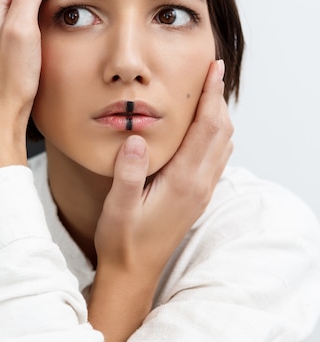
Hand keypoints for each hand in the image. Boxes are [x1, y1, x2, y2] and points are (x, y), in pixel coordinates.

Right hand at [89, 60, 232, 341]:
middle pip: (221, 132)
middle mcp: (199, 184)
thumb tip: (136, 138)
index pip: (206, 129)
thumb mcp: (118, 208)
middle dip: (218, 98)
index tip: (213, 70)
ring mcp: (201, 191)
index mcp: (182, 182)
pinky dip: (215, 134)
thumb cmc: (123, 240)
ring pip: (222, 144)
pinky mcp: (197, 196)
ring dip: (219, 115)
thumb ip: (128, 173)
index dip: (211, 96)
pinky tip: (201, 128)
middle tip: (212, 72)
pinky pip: (216, 157)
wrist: (134, 272)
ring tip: (208, 93)